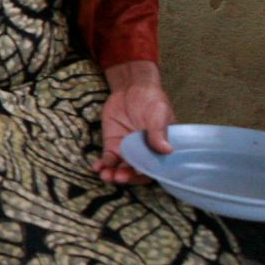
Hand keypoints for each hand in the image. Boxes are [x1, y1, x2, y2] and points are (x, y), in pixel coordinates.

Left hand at [96, 60, 172, 184]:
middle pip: (135, 171)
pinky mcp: (112, 145)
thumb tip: (167, 150)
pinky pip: (108, 159)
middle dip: (126, 177)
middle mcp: (144, 154)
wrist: (132, 87)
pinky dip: (103, 165)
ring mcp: (127, 151)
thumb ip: (159, 133)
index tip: (137, 176)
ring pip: (120, 168)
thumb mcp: (159, 115)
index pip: (154, 169)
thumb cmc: (152, 101)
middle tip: (119, 178)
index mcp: (160, 150)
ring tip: (106, 176)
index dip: (146, 175)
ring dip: (113, 174)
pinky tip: (97, 168)